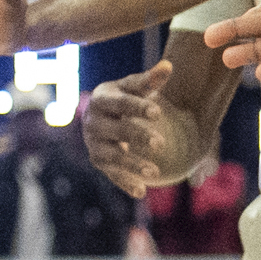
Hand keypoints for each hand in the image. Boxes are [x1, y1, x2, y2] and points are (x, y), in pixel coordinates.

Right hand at [80, 59, 185, 195]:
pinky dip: (125, 183)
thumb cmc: (125, 98)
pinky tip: (141, 192)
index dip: (139, 107)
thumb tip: (168, 67)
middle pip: (116, 130)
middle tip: (161, 144)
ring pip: (113, 156)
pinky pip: (111, 174)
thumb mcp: (135, 88)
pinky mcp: (98, 161)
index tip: (158, 113)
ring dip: (133, 164)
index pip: (121, 103)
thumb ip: (151, 80)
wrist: (104, 117)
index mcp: (102, 98)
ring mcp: (94, 143)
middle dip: (138, 136)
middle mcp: (93, 121)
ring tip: (156, 172)